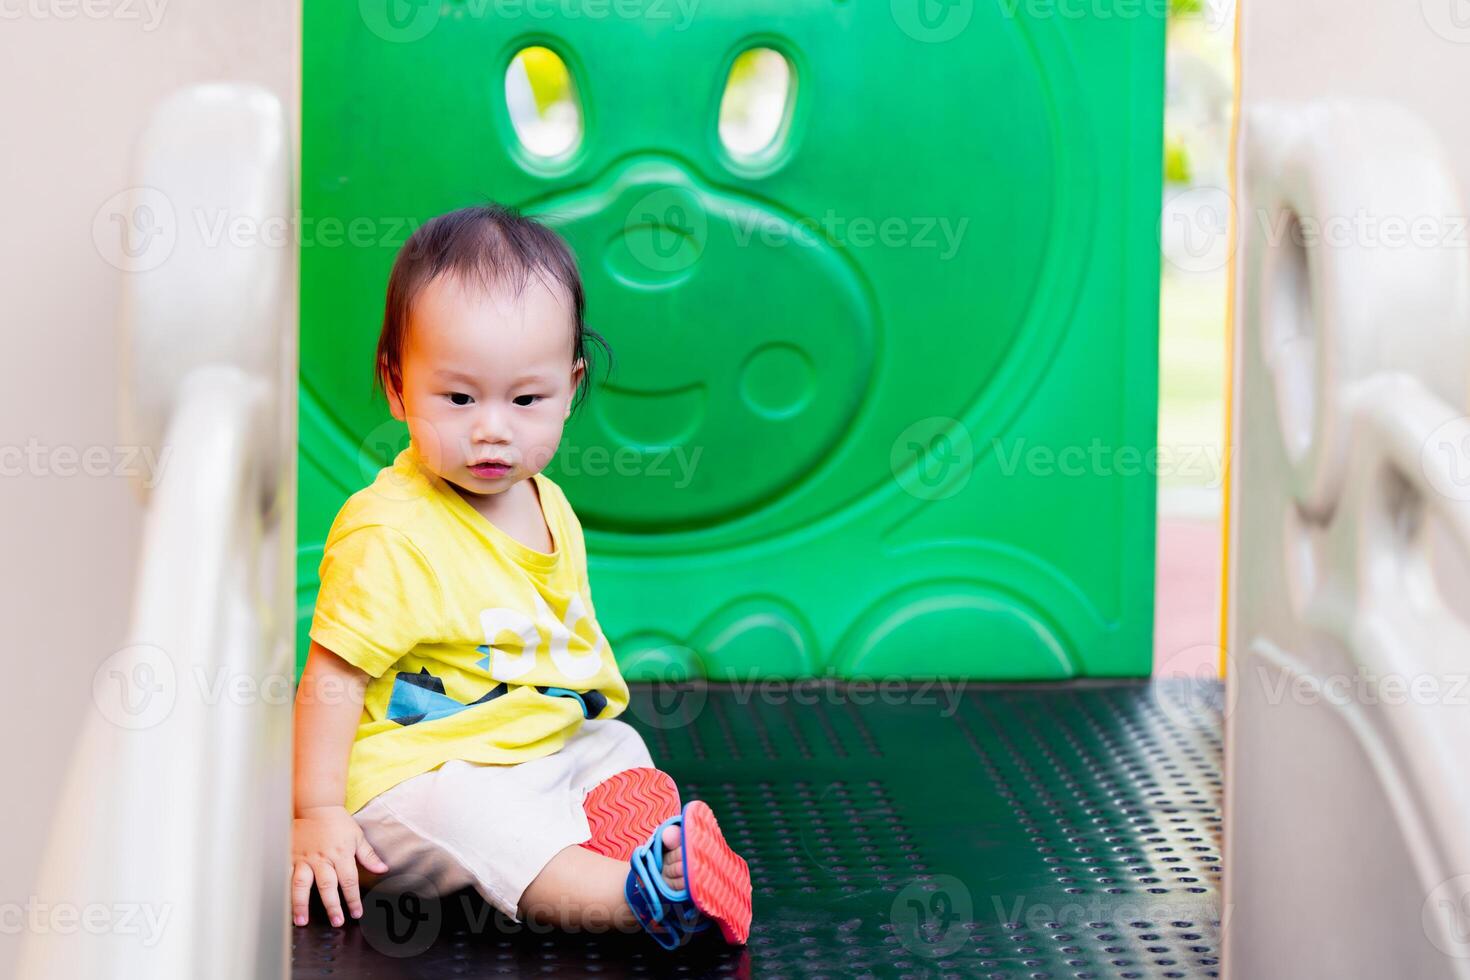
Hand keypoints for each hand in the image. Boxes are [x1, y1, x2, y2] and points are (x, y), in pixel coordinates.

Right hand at [291, 805, 388, 926]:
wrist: (316, 806)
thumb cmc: (337, 822)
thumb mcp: (357, 837)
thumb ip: (369, 856)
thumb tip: (383, 869)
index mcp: (341, 855)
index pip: (349, 881)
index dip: (353, 899)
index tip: (356, 913)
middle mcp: (322, 859)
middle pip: (327, 886)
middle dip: (332, 906)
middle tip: (336, 922)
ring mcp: (304, 859)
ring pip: (302, 885)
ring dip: (301, 904)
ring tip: (302, 921)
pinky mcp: (290, 857)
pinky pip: (285, 876)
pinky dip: (283, 890)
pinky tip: (282, 904)